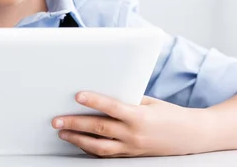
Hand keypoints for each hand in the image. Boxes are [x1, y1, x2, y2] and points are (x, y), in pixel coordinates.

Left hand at [52, 92, 208, 157]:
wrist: (191, 136)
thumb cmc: (170, 114)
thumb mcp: (149, 102)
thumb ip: (127, 99)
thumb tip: (103, 91)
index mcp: (140, 117)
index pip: (112, 108)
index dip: (94, 102)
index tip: (77, 96)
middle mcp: (134, 135)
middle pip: (99, 129)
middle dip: (75, 124)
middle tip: (56, 120)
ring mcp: (132, 148)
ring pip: (100, 147)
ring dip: (77, 139)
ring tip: (62, 132)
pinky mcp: (131, 155)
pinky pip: (107, 154)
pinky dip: (90, 148)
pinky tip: (78, 142)